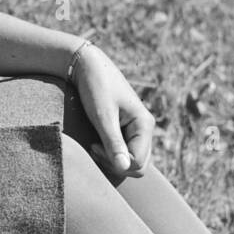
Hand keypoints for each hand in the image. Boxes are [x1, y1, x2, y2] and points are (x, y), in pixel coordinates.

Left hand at [70, 44, 154, 178]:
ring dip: (112, 159)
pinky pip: (125, 151)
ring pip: (131, 160)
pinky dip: (111, 152)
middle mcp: (145, 128)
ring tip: (94, 144)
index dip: (116, 163)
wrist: (88, 66)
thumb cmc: (96, 88)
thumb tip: (124, 168)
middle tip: (94, 148)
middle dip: (116, 164)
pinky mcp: (127, 129)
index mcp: (145, 124)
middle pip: (138, 166)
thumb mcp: (102, 117)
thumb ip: (113, 144)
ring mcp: (137, 129)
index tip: (95, 147)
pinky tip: (97, 142)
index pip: (138, 163)